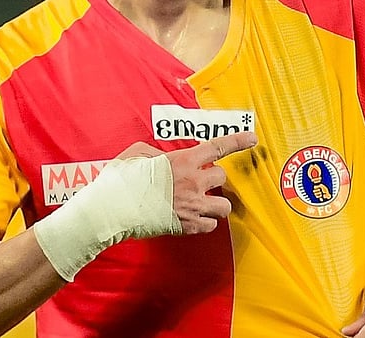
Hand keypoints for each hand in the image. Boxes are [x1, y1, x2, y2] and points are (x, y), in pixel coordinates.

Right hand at [119, 131, 257, 234]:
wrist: (113, 211)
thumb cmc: (121, 180)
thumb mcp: (136, 153)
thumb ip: (156, 152)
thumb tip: (162, 157)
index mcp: (182, 161)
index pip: (217, 147)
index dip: (238, 141)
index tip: (252, 138)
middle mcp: (193, 183)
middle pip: (221, 176)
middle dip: (213, 177)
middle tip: (200, 180)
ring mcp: (192, 206)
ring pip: (224, 205)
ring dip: (216, 202)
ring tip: (204, 202)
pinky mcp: (187, 226)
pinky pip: (211, 225)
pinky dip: (206, 222)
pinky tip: (195, 217)